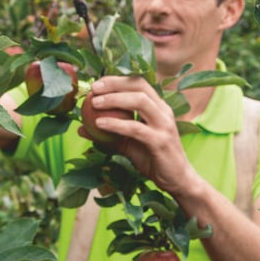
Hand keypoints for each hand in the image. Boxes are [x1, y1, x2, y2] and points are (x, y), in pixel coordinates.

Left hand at [79, 76, 197, 196]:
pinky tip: (100, 123)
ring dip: (114, 99)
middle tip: (94, 88)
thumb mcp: (128, 145)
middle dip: (115, 83)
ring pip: (139, 101)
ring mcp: (164, 124)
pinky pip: (135, 128)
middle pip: (139, 86)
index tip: (97, 84)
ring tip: (94, 103)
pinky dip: (116, 124)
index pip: (138, 83)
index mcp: (158, 107)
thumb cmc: (153, 160)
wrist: (178, 180)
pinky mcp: (160, 141)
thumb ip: (108, 135)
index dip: (117, 79)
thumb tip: (81, 128)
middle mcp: (163, 111)